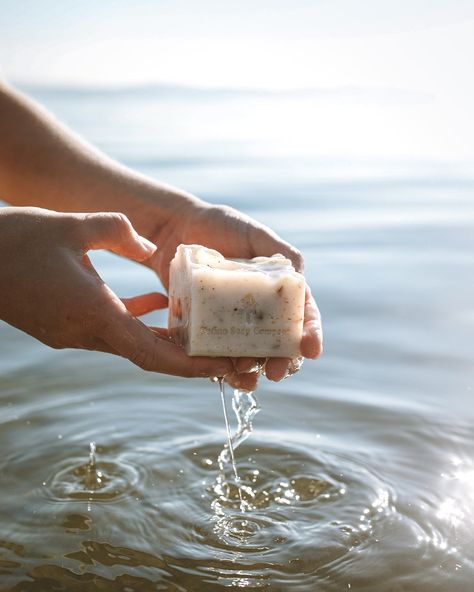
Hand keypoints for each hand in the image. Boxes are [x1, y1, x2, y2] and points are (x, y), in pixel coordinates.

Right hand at [0, 207, 233, 377]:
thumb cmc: (16, 240)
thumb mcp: (72, 226)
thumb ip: (118, 232)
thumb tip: (149, 247)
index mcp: (93, 315)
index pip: (153, 355)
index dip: (192, 365)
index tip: (224, 366)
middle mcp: (86, 334)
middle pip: (149, 356)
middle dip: (190, 357)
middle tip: (227, 351)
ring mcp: (74, 334)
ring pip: (132, 343)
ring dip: (166, 340)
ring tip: (202, 330)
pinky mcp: (66, 325)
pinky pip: (113, 328)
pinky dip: (139, 321)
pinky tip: (158, 303)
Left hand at [149, 201, 322, 389]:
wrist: (176, 229)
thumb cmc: (222, 227)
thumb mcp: (257, 236)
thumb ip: (282, 254)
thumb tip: (300, 276)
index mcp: (279, 292)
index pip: (303, 317)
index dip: (311, 335)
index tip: (311, 349)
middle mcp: (260, 313)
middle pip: (279, 345)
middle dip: (283, 362)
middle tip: (277, 372)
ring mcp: (232, 324)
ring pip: (249, 356)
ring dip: (251, 373)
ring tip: (247, 381)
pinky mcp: (205, 329)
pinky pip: (215, 355)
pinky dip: (220, 370)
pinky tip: (222, 377)